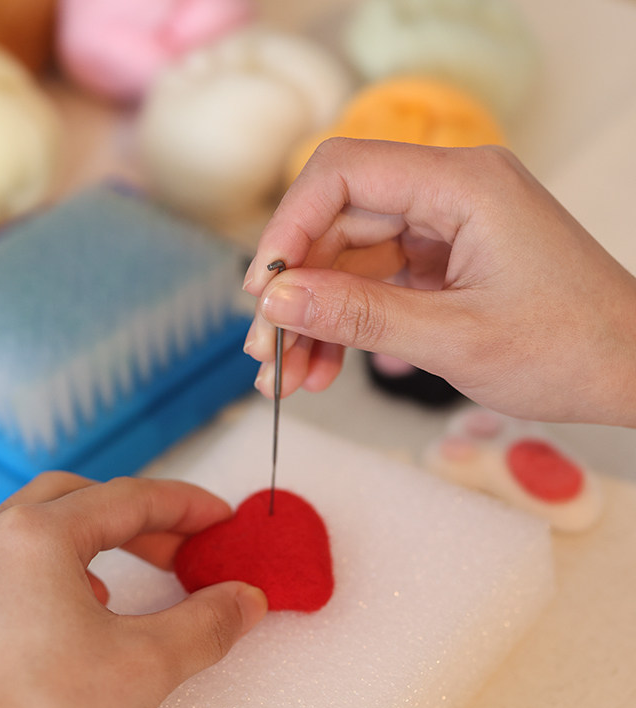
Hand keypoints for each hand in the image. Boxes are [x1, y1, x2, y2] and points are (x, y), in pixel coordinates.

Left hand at [0, 473, 266, 707]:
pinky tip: (37, 612)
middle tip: (172, 549)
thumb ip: (207, 623)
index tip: (212, 518)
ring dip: (68, 537)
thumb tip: (241, 601)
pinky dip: (18, 572)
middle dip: (132, 520)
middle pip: (73, 500)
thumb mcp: (147, 667)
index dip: (182, 506)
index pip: (127, 500)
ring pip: (12, 524)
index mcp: (33, 538)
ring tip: (100, 579)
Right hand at [243, 139, 635, 425]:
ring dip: (314, 317)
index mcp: (463, 184)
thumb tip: (278, 302)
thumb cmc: (568, 349)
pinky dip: (344, 324)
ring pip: (348, 258)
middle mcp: (448, 192)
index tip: (264, 290)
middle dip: (296, 290)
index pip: (344, 173)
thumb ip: (358, 316)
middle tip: (267, 352)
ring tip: (290, 377)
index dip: (289, 227)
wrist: (627, 372)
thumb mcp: (453, 339)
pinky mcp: (440, 259)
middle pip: (337, 221)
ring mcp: (443, 226)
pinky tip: (322, 367)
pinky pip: (372, 282)